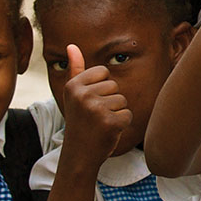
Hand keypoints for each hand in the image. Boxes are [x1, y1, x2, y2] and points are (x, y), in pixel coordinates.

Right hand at [61, 45, 131, 166]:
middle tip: (94, 116)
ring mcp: (96, 109)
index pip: (103, 72)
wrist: (78, 154)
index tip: (88, 103)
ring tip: (100, 123)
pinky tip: (108, 131)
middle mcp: (82, 95)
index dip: (101, 88)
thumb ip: (75, 69)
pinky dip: (122, 124)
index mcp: (73, 85)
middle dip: (109, 101)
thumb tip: (71, 45)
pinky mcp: (109, 122)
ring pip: (122, 100)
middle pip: (114, 86)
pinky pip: (128, 114)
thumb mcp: (73, 94)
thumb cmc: (80, 121)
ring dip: (116, 113)